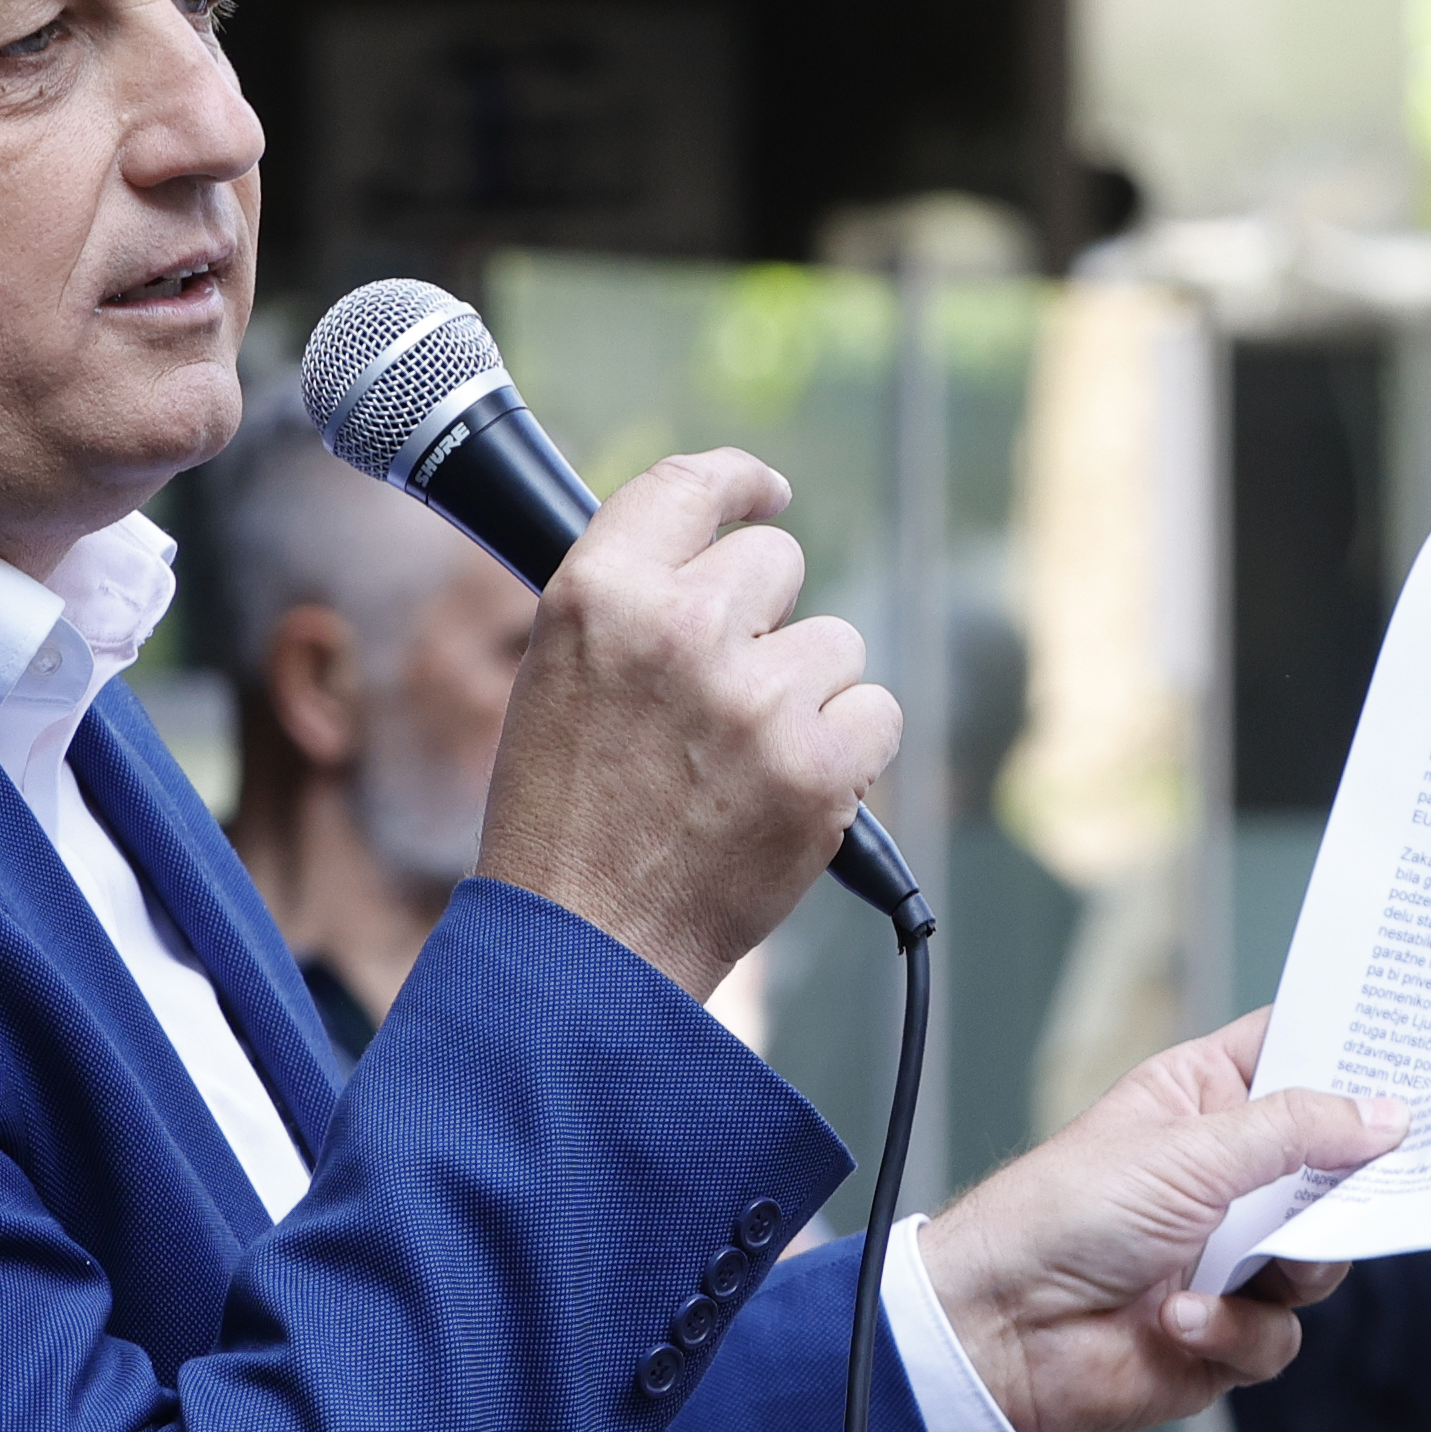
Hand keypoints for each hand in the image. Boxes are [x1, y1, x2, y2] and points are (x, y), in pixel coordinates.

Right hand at [468, 450, 896, 1001]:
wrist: (584, 948)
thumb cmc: (562, 819)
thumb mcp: (555, 678)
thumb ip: (632, 604)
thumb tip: (721, 552)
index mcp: (598, 593)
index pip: (691, 484)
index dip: (742, 483)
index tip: (768, 494)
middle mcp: (681, 629)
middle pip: (779, 563)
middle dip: (765, 621)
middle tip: (722, 697)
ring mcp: (756, 699)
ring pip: (834, 644)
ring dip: (805, 695)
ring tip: (738, 765)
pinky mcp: (818, 768)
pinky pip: (875, 712)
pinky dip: (847, 752)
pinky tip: (786, 792)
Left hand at [913, 1013, 1401, 1431]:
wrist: (998, 1332)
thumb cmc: (1061, 1215)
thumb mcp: (1190, 1149)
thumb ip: (1296, 1130)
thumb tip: (1385, 1113)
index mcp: (1205, 1103)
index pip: (1296, 1059)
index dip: (1355, 1057)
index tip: (1421, 1052)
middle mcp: (1225, 1177)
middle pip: (1332, 1169)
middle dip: (1355, 1182)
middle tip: (1399, 1170)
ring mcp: (1228, 1257)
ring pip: (1323, 1263)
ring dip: (1288, 1271)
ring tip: (1244, 1270)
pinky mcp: (1224, 1333)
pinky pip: (1279, 1336)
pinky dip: (1234, 1331)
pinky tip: (1178, 1319)